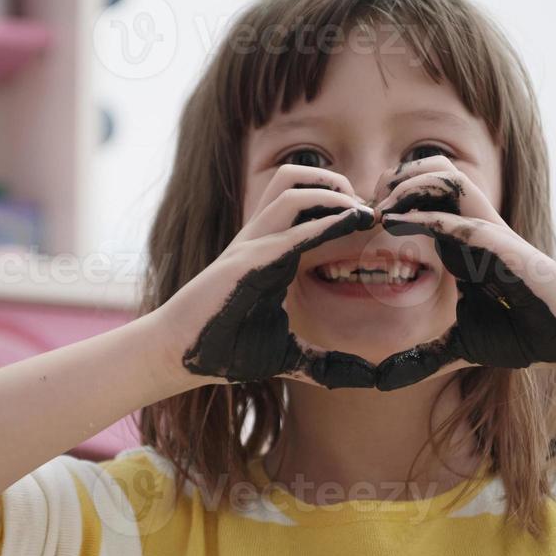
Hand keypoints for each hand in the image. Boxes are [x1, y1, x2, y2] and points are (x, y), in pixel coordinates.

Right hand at [158, 164, 379, 388]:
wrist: (179, 355)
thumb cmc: (225, 350)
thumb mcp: (287, 355)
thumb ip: (325, 363)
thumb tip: (367, 378)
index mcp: (272, 252)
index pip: (306, 206)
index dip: (342, 205)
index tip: (376, 223)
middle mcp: (261, 239)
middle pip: (295, 178)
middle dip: (335, 182)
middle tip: (366, 209)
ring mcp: (251, 245)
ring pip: (290, 188)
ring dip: (331, 191)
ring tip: (360, 211)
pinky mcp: (244, 262)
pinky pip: (288, 231)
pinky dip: (323, 223)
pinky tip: (352, 224)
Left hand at [370, 156, 555, 389]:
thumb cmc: (518, 334)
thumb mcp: (457, 346)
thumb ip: (422, 357)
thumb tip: (383, 380)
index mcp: (457, 242)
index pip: (419, 196)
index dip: (387, 200)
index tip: (356, 225)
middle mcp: (469, 227)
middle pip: (430, 169)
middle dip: (394, 179)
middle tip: (366, 209)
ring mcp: (485, 231)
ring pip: (446, 175)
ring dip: (408, 185)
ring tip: (380, 211)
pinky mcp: (499, 245)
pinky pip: (460, 219)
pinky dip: (425, 217)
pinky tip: (394, 225)